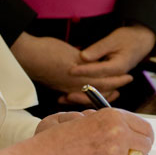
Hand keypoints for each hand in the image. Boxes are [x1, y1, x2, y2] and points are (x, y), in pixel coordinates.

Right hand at [0, 108, 153, 154]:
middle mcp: (119, 132)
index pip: (144, 127)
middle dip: (141, 148)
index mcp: (113, 116)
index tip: (141, 139)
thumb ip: (111, 120)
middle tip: (132, 151)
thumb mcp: (89, 116)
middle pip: (147, 143)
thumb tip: (130, 128)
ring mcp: (117, 151)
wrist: (52, 154)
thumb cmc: (65, 135)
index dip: (144, 135)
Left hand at [10, 32, 131, 99]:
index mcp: (67, 90)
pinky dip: (110, 72)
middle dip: (113, 92)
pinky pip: (97, 73)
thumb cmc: (39, 62)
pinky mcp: (75, 67)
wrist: (28, 55)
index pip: (88, 99)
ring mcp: (74, 78)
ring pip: (100, 85)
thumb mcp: (54, 77)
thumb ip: (66, 80)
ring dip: (116, 82)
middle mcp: (72, 88)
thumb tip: (74, 78)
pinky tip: (117, 69)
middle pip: (97, 94)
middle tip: (124, 87)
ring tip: (127, 78)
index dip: (102, 99)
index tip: (113, 95)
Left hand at [59, 25, 155, 104]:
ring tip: (64, 99)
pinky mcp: (109, 81)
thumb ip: (98, 49)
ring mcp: (113, 80)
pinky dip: (84, 96)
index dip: (84, 71)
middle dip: (80, 91)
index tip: (70, 70)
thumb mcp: (113, 40)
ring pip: (96, 93)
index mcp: (119, 66)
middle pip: (97, 88)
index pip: (99, 70)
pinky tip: (68, 97)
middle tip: (64, 94)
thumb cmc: (128, 38)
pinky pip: (97, 92)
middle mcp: (116, 77)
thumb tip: (83, 57)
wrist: (141, 42)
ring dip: (81, 97)